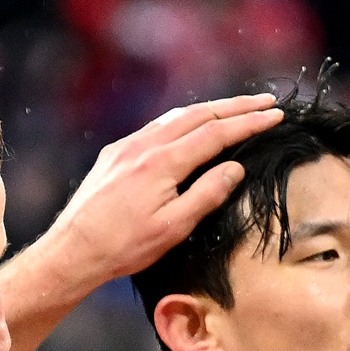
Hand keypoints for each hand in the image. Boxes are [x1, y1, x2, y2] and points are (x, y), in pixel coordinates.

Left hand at [32, 95, 285, 286]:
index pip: (216, 133)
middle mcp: (144, 145)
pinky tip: (189, 126)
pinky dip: (182, 120)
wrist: (74, 249)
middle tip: (264, 101)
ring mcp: (126, 146)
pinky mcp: (115, 154)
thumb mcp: (175, 228)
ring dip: (209, 109)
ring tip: (234, 108)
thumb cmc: (125, 246)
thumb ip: (208, 194)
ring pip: (175, 117)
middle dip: (235, 106)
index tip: (275, 116)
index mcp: (163, 162)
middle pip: (199, 114)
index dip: (249, 122)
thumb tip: (235, 167)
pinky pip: (155, 127)